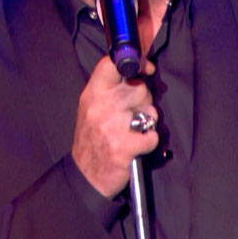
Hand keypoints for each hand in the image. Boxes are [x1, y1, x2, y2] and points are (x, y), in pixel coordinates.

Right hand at [71, 55, 158, 198]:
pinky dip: (149, 143)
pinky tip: (136, 146)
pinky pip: (152, 136)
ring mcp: (111, 127)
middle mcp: (100, 107)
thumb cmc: (93, 138)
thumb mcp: (93, 107)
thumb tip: (141, 68)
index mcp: (92, 93)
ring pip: (150, 113)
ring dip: (147, 123)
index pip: (112, 64)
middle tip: (133, 115)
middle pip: (140, 89)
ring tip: (132, 132)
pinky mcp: (123, 147)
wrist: (85, 176)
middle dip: (144, 102)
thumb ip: (112, 88)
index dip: (135, 62)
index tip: (147, 69)